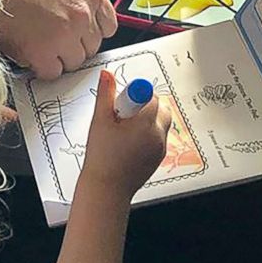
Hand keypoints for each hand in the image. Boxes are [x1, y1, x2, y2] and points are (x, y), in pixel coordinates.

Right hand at [0, 0, 117, 79]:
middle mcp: (82, 12)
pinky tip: (28, 52)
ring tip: (36, 43)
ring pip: (73, 62)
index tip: (78, 35)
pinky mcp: (43, 51)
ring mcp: (65, 33)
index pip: (108, 26)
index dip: (89, 32)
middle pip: (90, 47)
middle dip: (72, 46)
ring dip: (57, 58)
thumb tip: (77, 19)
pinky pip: (52, 72)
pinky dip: (40, 67)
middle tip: (51, 40)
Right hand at [82, 70, 170, 199]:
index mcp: (145, 124)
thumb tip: (107, 74)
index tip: (123, 102)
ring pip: (161, 121)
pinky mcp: (160, 156)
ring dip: (147, 118)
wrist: (107, 188)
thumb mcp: (100, 120)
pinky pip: (159, 136)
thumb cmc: (102, 158)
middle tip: (124, 114)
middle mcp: (158, 135)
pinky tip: (129, 142)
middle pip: (160, 107)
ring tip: (126, 129)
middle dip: (144, 105)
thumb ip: (105, 93)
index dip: (134, 95)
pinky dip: (148, 133)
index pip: (150, 96)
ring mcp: (161, 147)